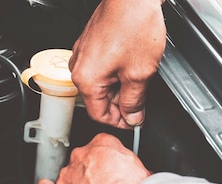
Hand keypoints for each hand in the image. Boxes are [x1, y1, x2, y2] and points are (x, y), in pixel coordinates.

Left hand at [36, 133, 150, 183]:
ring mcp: (67, 173)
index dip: (105, 160)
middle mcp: (82, 155)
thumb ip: (131, 168)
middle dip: (89, 172)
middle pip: (81, 160)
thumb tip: (137, 176)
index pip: (100, 145)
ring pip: (66, 175)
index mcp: (104, 144)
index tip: (109, 169)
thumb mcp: (143, 171)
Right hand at [69, 0, 165, 128]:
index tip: (135, 120)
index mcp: (86, 80)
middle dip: (121, 103)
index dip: (120, 122)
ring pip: (100, 84)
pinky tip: (131, 63)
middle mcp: (79, 68)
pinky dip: (116, 71)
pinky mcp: (90, 44)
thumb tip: (133, 117)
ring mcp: (83, 54)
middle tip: (141, 99)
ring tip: (139, 75)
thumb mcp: (140, 72)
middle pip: (99, 100)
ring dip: (119, 87)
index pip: (99, 116)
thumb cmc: (134, 24)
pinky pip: (100, 68)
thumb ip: (135, 101)